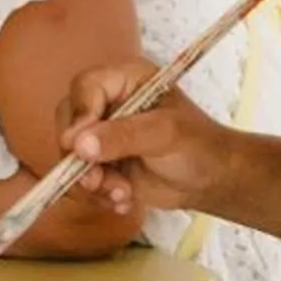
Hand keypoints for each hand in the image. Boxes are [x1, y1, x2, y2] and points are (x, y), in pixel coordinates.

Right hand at [57, 62, 236, 218]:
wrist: (211, 182)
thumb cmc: (197, 146)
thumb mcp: (164, 134)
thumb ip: (123, 136)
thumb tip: (79, 145)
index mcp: (125, 80)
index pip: (86, 86)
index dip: (79, 114)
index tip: (78, 146)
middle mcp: (108, 103)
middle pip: (69, 120)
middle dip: (81, 156)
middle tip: (96, 180)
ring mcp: (102, 133)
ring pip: (72, 154)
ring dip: (91, 180)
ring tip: (121, 194)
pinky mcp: (101, 162)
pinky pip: (81, 176)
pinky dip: (97, 193)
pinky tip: (123, 199)